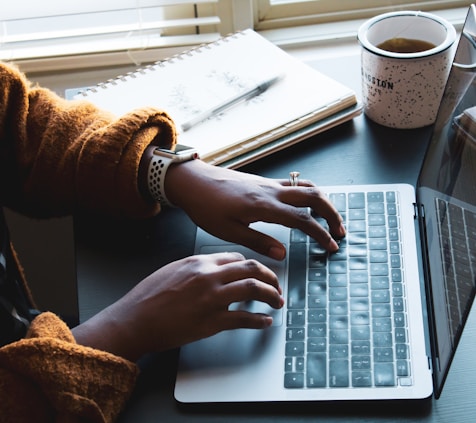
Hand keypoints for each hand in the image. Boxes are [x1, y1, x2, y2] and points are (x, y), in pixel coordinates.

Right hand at [72, 252, 283, 360]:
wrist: (134, 320)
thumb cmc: (148, 297)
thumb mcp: (172, 270)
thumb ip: (197, 268)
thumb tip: (216, 270)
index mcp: (199, 262)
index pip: (237, 258)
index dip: (252, 266)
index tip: (258, 274)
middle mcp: (209, 276)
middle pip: (252, 269)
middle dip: (270, 277)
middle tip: (276, 286)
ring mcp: (212, 298)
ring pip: (254, 289)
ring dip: (271, 295)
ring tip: (277, 302)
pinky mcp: (212, 322)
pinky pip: (244, 319)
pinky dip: (259, 320)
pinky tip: (265, 322)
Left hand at [166, 159, 345, 259]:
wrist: (193, 181)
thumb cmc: (206, 207)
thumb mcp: (229, 231)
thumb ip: (258, 242)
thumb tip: (283, 253)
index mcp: (264, 206)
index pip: (302, 219)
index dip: (320, 234)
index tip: (331, 246)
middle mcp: (271, 191)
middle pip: (314, 196)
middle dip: (332, 213)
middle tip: (340, 231)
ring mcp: (269, 183)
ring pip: (306, 186)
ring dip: (323, 201)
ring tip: (329, 218)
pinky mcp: (264, 181)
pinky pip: (294, 184)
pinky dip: (309, 193)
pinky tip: (307, 205)